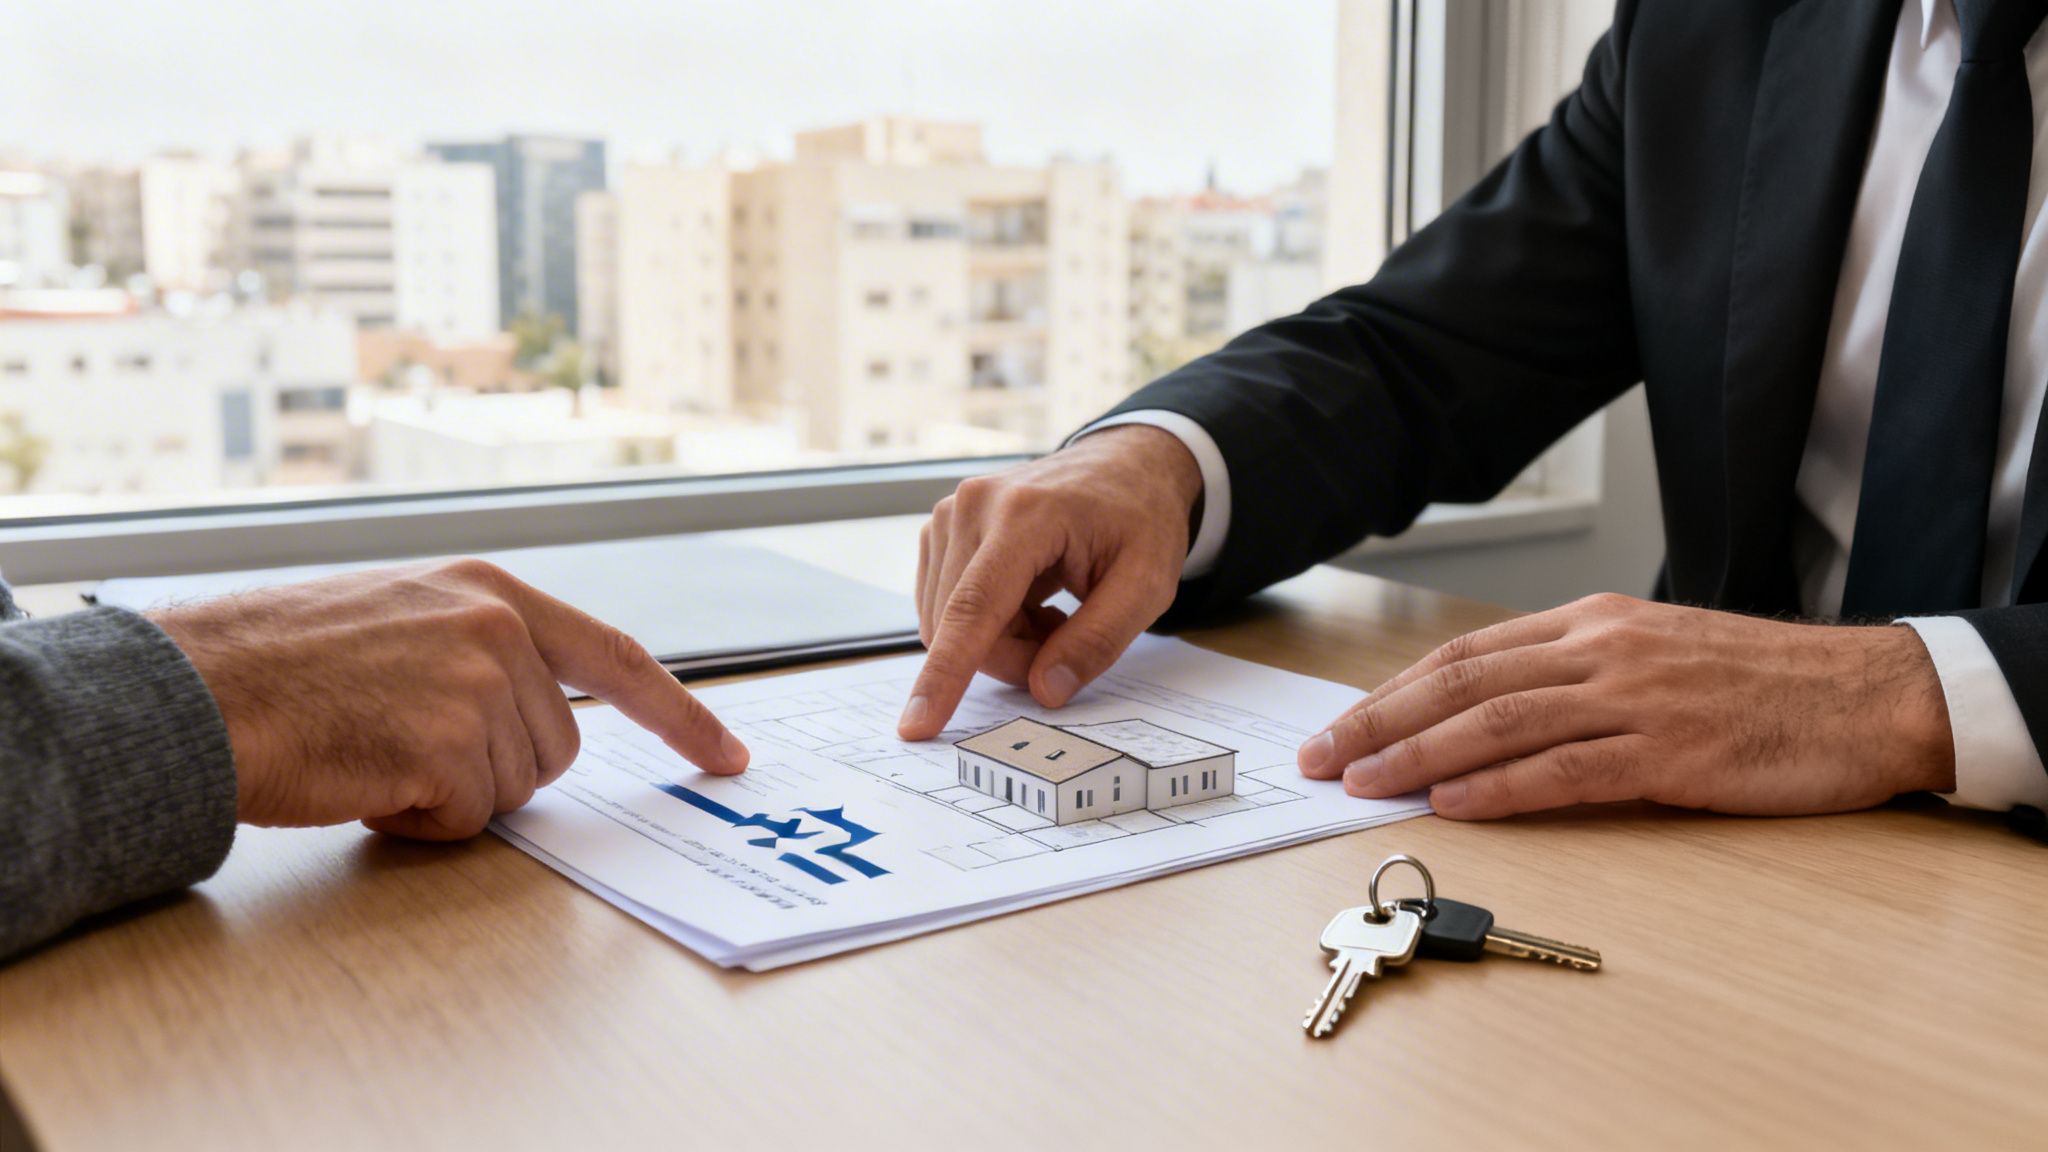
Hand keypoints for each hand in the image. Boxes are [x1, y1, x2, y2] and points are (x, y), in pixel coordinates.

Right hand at [152, 559, 747, 839]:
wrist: (197, 688)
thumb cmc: (281, 665)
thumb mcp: (401, 618)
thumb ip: (481, 651)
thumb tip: (541, 717)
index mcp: (491, 592)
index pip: (619, 655)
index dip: (681, 715)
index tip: (728, 755)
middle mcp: (499, 628)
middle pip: (558, 746)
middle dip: (494, 767)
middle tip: (402, 741)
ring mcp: (480, 683)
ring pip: (517, 787)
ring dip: (451, 792)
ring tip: (372, 749)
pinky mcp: (450, 743)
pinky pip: (470, 819)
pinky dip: (418, 820)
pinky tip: (362, 777)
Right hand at [899, 424, 1201, 739]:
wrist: (1124, 466)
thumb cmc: (1140, 519)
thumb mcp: (1147, 585)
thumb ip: (1098, 641)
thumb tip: (1045, 691)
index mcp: (1025, 514)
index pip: (973, 608)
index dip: (945, 675)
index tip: (916, 726)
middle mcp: (972, 508)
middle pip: (961, 628)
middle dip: (1013, 657)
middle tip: (1066, 642)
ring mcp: (950, 515)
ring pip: (949, 625)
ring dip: (1003, 641)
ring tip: (1053, 612)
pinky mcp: (942, 530)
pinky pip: (947, 608)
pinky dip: (990, 624)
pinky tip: (1030, 600)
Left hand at [1296, 594, 1955, 818]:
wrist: (1869, 693)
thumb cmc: (1763, 681)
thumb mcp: (1656, 652)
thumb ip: (1575, 673)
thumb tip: (1490, 712)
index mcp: (1592, 622)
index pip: (1465, 655)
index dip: (1392, 690)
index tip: (1340, 723)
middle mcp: (1601, 650)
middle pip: (1462, 683)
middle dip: (1378, 720)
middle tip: (1318, 755)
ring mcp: (1634, 698)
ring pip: (1499, 723)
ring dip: (1419, 755)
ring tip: (1362, 780)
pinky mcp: (1670, 752)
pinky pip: (1566, 770)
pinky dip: (1501, 788)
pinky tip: (1454, 802)